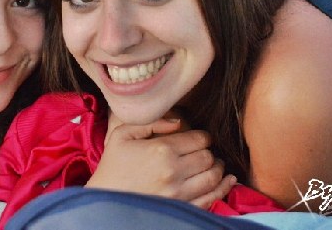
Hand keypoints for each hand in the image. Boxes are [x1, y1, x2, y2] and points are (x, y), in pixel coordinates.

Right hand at [86, 116, 236, 208]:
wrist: (104, 201)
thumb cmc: (112, 166)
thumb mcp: (123, 134)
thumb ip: (151, 122)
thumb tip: (178, 122)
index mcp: (161, 149)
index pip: (199, 139)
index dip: (203, 137)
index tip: (200, 138)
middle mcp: (174, 171)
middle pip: (208, 157)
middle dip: (210, 152)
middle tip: (206, 151)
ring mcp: (179, 193)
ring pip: (213, 177)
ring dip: (218, 169)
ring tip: (214, 165)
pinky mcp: (181, 209)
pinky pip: (211, 199)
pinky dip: (222, 189)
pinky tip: (227, 181)